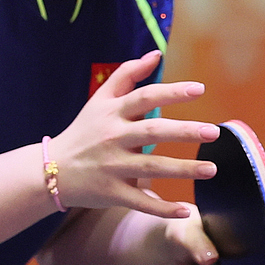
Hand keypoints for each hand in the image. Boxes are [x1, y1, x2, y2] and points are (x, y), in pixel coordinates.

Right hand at [44, 51, 219, 218]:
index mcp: (113, 113)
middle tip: (214, 132)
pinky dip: (161, 208)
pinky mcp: (111, 192)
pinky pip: (140, 201)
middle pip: (152, 132)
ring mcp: (112, 166)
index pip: (145, 97)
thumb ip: (127, 75)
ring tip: (211, 169)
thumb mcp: (100, 100)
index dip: (172, 92)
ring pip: (151, 167)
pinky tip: (185, 210)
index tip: (200, 89)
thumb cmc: (84, 131)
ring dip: (183, 169)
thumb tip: (156, 54)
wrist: (51, 170)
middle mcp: (113, 137)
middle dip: (185, 131)